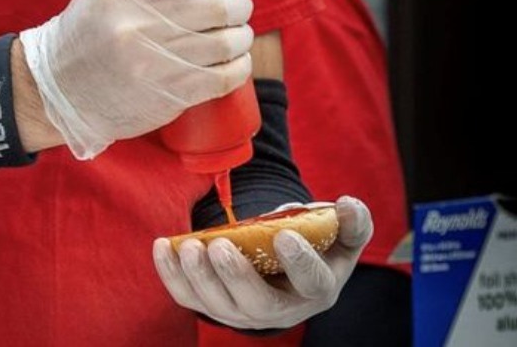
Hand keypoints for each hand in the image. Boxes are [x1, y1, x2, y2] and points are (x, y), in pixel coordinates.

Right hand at [19, 0, 253, 158]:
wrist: (61, 93)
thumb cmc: (88, 37)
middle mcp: (139, 24)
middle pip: (218, 5)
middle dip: (239, 4)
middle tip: (236, 7)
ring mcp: (155, 62)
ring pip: (228, 42)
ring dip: (241, 37)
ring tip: (236, 36)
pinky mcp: (169, 94)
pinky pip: (224, 77)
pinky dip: (239, 67)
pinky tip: (235, 62)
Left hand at [152, 196, 373, 328]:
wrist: (283, 270)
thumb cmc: (315, 248)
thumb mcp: (341, 237)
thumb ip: (351, 222)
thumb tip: (347, 204)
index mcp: (316, 288)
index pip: (312, 282)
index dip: (300, 261)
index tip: (284, 234)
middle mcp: (280, 309)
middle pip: (256, 303)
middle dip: (235, 275)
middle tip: (219, 245)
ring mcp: (243, 312)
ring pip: (217, 305)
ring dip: (199, 276)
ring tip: (189, 246)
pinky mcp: (213, 306)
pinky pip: (189, 297)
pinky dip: (172, 274)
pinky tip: (164, 246)